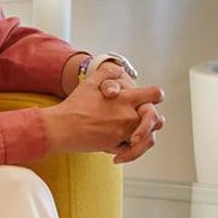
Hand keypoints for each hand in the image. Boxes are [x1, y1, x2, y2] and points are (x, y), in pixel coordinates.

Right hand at [45, 73, 165, 161]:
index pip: (155, 95)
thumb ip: (107, 72)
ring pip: (146, 138)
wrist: (60, 128)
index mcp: (125, 99)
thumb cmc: (74, 105)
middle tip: (147, 120)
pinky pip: (130, 149)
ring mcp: (122, 133)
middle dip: (152, 120)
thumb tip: (119, 68)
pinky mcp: (114, 146)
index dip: (156, 95)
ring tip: (135, 136)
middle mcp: (127, 117)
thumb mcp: (91, 82)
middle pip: (155, 119)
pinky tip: (121, 145)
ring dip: (143, 136)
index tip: (153, 98)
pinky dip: (129, 148)